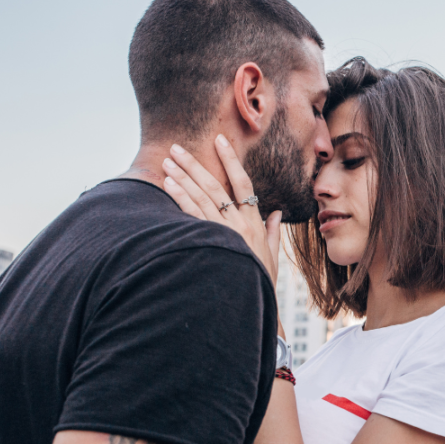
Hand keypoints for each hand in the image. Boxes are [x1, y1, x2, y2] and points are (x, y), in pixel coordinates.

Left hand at [161, 136, 281, 286]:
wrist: (253, 303)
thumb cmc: (260, 281)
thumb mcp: (272, 256)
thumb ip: (273, 232)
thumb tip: (277, 213)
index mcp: (254, 223)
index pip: (243, 183)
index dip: (230, 160)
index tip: (219, 140)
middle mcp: (239, 224)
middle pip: (215, 186)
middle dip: (194, 165)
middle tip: (175, 148)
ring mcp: (224, 233)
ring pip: (202, 198)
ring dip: (182, 178)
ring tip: (167, 162)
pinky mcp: (210, 243)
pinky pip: (193, 216)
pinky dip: (181, 199)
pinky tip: (169, 186)